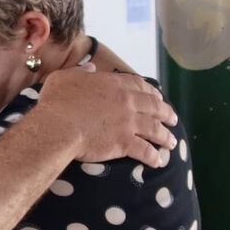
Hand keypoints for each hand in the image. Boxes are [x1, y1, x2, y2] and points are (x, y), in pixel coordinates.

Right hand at [36, 67, 178, 167]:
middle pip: (154, 106)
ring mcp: (128, 123)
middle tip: (173, 119)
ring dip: (165, 136)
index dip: (152, 91)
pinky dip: (154, 156)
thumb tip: (90, 68)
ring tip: (172, 142)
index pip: (140, 85)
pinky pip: (145, 151)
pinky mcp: (125, 143)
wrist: (58, 127)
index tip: (158, 97)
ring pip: (155, 129)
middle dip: (166, 113)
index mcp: (114, 84)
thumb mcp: (65, 77)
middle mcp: (127, 102)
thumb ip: (80, 71)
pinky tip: (158, 161)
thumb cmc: (57, 102)